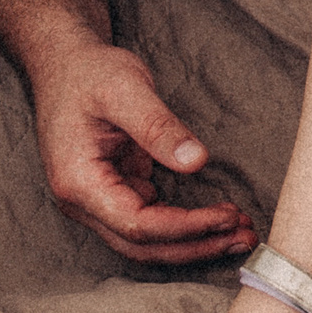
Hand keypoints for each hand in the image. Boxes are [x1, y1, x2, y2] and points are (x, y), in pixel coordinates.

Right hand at [29, 40, 253, 262]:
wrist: (65, 66)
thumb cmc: (89, 74)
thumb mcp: (125, 89)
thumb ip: (158, 127)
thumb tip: (196, 161)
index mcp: (78, 181)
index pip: (137, 224)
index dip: (185, 227)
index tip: (226, 217)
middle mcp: (83, 201)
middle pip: (142, 245)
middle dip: (196, 245)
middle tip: (246, 237)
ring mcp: (97, 201)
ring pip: (147, 241)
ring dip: (194, 242)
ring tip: (241, 233)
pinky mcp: (115, 193)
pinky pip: (150, 222)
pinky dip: (184, 225)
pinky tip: (218, 219)